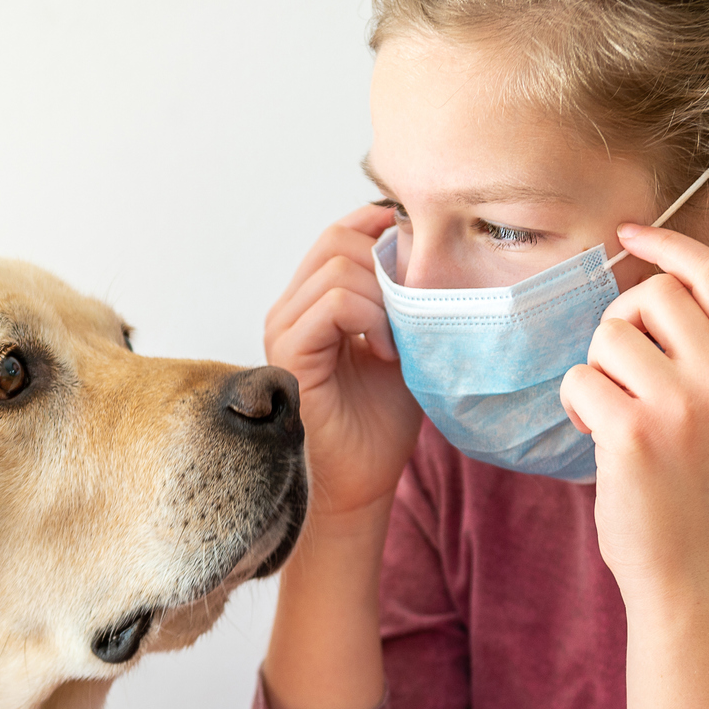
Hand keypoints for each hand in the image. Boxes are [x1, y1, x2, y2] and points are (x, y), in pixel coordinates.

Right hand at [264, 204, 423, 521]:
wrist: (362, 480)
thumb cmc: (382, 419)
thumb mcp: (403, 340)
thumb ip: (403, 294)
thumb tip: (424, 243)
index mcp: (312, 300)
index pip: (340, 232)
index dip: (382, 229)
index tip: (423, 258)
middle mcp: (290, 308)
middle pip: (337, 239)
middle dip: (388, 264)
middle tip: (414, 308)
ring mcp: (284, 327)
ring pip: (338, 267)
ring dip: (384, 297)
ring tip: (400, 341)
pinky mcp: (289, 352)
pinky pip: (336, 304)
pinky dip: (373, 319)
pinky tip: (388, 353)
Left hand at [559, 222, 708, 589]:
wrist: (694, 572)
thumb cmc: (696, 487)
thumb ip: (702, 351)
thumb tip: (644, 287)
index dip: (668, 245)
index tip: (632, 233)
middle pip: (650, 297)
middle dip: (620, 326)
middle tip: (622, 375)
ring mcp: (683, 405)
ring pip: (608, 335)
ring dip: (596, 371)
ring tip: (615, 417)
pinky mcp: (635, 432)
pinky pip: (579, 378)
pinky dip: (577, 405)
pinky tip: (600, 440)